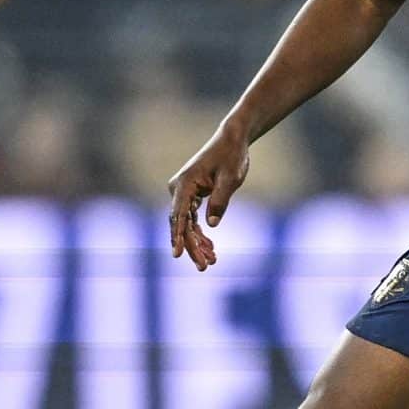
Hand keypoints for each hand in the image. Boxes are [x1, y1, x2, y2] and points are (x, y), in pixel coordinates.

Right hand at [168, 123, 252, 271]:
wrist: (232, 141)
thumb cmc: (231, 156)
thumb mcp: (231, 178)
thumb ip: (220, 201)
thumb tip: (211, 225)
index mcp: (184, 184)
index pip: (178, 215)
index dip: (178, 236)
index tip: (177, 254)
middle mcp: (179, 189)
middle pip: (182, 224)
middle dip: (192, 247)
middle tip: (204, 267)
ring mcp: (183, 194)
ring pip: (187, 225)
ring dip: (197, 244)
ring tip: (210, 262)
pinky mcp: (191, 197)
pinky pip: (193, 219)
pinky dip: (201, 234)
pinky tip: (210, 249)